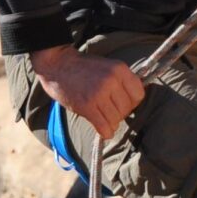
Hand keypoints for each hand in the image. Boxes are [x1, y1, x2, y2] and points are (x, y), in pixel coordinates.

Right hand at [31, 44, 146, 141]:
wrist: (58, 65)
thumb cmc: (84, 67)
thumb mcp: (108, 66)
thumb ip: (122, 80)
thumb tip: (136, 98)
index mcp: (119, 69)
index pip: (139, 95)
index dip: (132, 102)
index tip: (123, 103)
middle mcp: (111, 80)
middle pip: (127, 109)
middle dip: (120, 113)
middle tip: (109, 110)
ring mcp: (98, 93)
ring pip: (116, 119)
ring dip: (111, 122)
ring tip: (103, 116)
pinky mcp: (86, 106)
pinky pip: (104, 127)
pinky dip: (105, 132)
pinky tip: (102, 129)